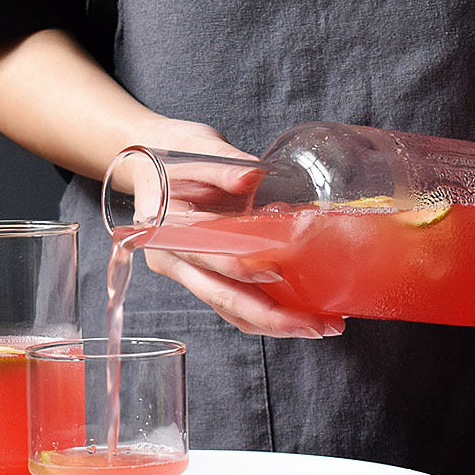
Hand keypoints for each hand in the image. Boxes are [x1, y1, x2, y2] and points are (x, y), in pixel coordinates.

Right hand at [128, 115, 345, 337]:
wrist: (154, 167)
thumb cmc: (175, 154)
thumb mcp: (198, 148)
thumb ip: (224, 164)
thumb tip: (254, 174)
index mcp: (166, 229)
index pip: (206, 254)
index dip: (239, 267)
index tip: (277, 274)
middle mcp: (174, 259)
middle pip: (221, 297)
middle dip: (271, 317)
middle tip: (316, 326)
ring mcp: (188, 274)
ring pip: (229, 309)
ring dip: (273, 324)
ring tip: (319, 326)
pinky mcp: (205, 277)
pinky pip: (233, 305)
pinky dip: (266, 314)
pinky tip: (301, 316)